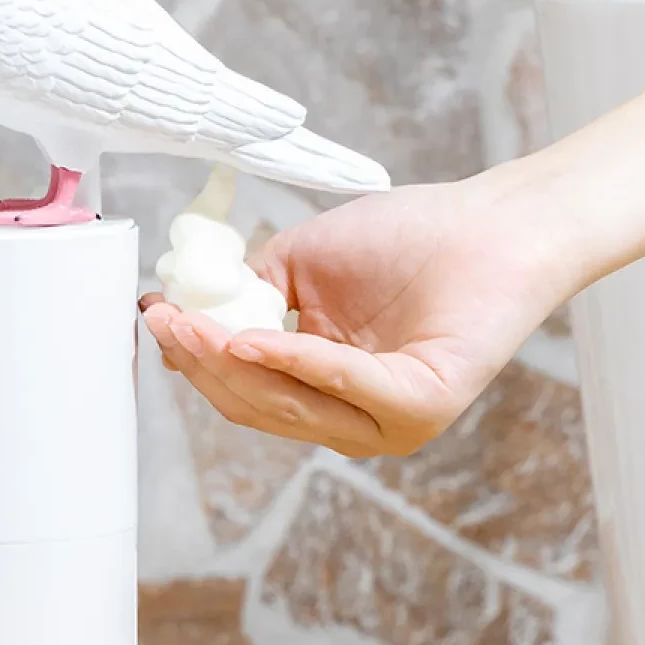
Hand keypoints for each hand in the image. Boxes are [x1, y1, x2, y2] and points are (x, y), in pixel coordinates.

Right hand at [141, 162, 577, 456]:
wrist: (489, 222)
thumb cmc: (405, 237)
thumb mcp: (299, 266)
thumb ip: (248, 294)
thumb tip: (189, 313)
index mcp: (324, 391)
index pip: (245, 390)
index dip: (195, 358)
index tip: (154, 318)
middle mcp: (353, 418)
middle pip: (255, 404)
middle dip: (201, 363)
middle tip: (164, 322)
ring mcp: (388, 422)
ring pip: (287, 403)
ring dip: (231, 363)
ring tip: (192, 324)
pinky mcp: (421, 407)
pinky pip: (341, 385)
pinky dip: (291, 359)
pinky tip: (249, 336)